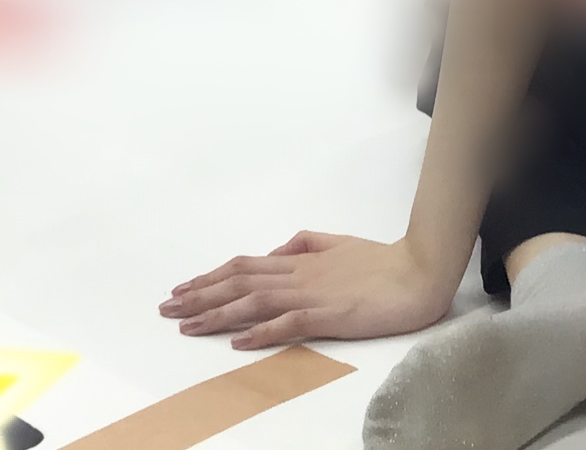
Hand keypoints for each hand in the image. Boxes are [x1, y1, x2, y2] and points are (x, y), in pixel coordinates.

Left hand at [162, 232, 455, 349]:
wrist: (419, 271)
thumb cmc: (383, 262)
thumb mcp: (339, 244)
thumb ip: (307, 244)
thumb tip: (278, 249)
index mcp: (300, 261)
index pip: (245, 267)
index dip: (211, 277)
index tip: (183, 287)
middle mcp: (298, 275)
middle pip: (239, 283)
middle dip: (199, 295)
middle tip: (167, 306)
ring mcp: (312, 294)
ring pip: (254, 302)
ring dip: (217, 313)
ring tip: (186, 324)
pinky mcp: (329, 315)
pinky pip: (287, 324)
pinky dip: (259, 331)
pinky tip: (237, 341)